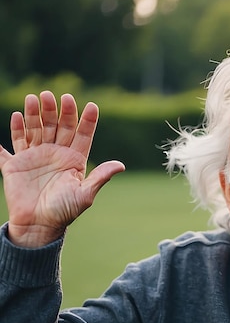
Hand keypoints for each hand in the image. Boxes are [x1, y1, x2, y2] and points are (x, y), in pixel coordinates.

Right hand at [0, 91, 124, 247]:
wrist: (38, 225)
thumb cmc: (64, 211)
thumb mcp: (85, 194)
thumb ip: (100, 177)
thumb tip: (121, 165)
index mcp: (74, 159)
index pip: (83, 134)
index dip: (87, 121)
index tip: (92, 106)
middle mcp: (56, 154)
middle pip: (58, 126)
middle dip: (58, 111)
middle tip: (58, 96)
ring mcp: (35, 156)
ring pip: (36, 129)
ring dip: (35, 113)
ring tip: (35, 98)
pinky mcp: (15, 164)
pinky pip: (14, 143)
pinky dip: (14, 129)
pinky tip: (17, 116)